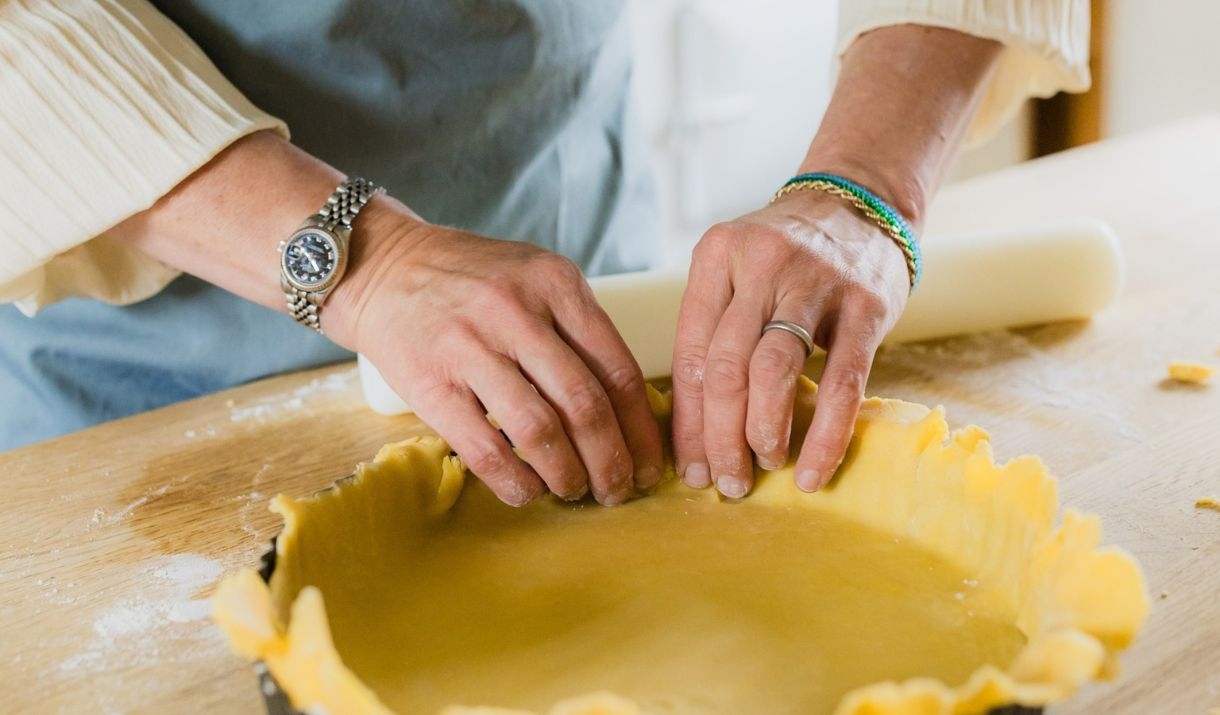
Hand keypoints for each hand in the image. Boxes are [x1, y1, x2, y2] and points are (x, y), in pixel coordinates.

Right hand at [328, 203, 663, 506]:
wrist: (384, 266)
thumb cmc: (471, 280)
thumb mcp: (534, 277)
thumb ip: (578, 326)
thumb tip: (627, 409)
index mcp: (556, 284)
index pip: (618, 368)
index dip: (641, 429)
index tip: (651, 463)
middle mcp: (517, 312)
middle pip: (585, 404)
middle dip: (612, 460)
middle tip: (619, 490)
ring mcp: (470, 347)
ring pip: (540, 430)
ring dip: (567, 474)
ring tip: (576, 491)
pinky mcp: (430, 383)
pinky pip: (484, 447)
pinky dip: (514, 481)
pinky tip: (528, 492)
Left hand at [670, 190, 909, 496]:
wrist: (860, 202)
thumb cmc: (786, 258)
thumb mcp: (737, 274)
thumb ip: (715, 333)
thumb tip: (694, 431)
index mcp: (716, 257)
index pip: (690, 353)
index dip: (687, 422)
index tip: (688, 469)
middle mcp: (759, 263)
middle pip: (724, 367)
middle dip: (719, 437)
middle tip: (725, 483)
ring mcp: (814, 282)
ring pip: (772, 372)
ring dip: (762, 433)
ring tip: (763, 469)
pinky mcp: (866, 304)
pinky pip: (842, 382)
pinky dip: (824, 436)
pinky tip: (812, 471)